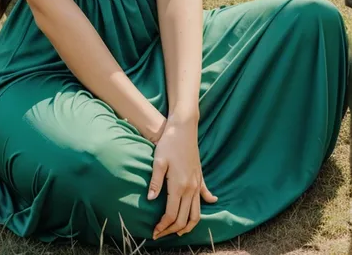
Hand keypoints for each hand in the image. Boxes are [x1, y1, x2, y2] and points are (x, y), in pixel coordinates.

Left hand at [147, 116, 217, 239]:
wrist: (183, 128)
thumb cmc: (169, 143)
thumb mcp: (158, 161)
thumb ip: (155, 182)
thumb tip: (151, 200)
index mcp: (179, 185)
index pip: (172, 214)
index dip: (163, 226)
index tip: (155, 232)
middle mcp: (191, 188)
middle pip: (185, 218)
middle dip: (173, 230)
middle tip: (162, 234)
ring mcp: (197, 183)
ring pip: (197, 212)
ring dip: (189, 224)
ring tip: (179, 231)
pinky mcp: (200, 176)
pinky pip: (205, 194)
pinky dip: (206, 203)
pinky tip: (210, 203)